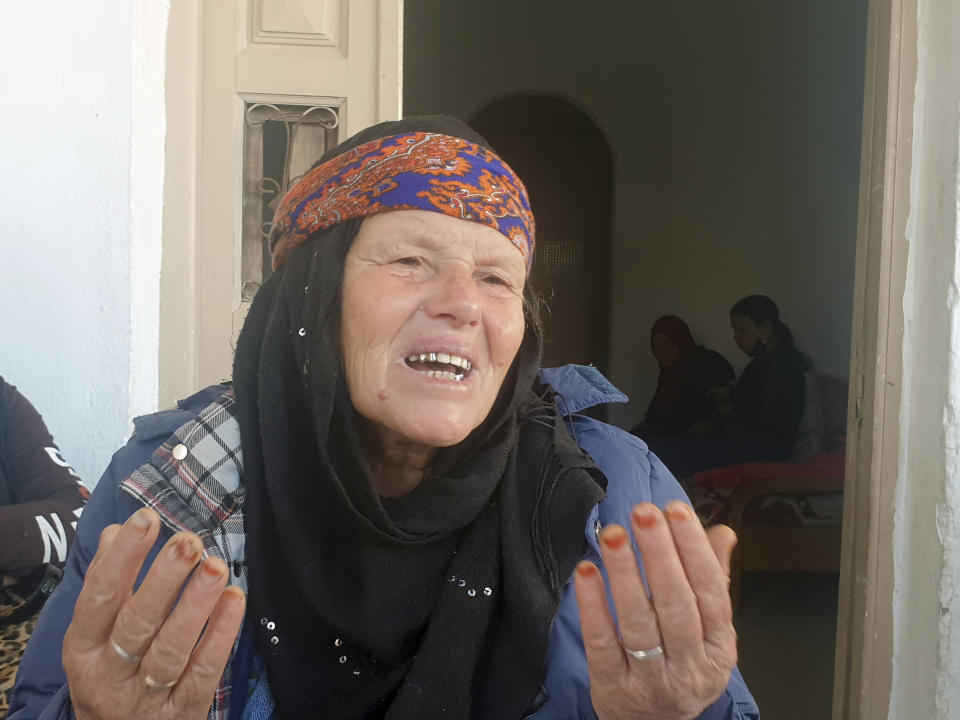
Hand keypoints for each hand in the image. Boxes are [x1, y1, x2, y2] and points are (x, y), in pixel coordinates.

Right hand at [62, 508, 245, 719]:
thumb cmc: (112, 670)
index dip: (122, 559)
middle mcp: (111, 674)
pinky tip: (235, 600)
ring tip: (215, 567)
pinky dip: (220, 635)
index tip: (146, 520)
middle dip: (163, 580)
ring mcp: (145, 698)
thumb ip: (109, 580)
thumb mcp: (97, 632)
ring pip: (171, 650)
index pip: (99, 598)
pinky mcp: (181, 712)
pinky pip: (203, 672)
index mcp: (84, 647)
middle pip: (137, 624)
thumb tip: (120, 531)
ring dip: (195, 605)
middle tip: (188, 542)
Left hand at [573, 501, 736, 719]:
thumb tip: (722, 532)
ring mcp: (651, 679)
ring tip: (612, 534)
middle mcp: (689, 665)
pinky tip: (586, 572)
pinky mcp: (613, 687)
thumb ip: (713, 580)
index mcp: (718, 646)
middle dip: (660, 554)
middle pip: (675, 604)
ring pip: (639, 622)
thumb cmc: (682, 667)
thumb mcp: (708, 632)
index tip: (676, 511)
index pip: (710, 591)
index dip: (693, 549)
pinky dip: (593, 606)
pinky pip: (602, 643)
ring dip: (625, 573)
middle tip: (644, 513)